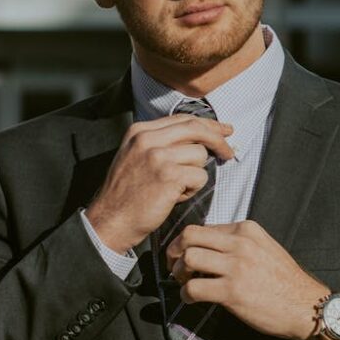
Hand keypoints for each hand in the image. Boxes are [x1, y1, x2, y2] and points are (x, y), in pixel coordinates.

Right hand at [85, 114, 234, 252]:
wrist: (110, 220)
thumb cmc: (126, 194)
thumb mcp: (135, 156)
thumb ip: (161, 143)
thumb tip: (199, 137)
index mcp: (140, 131)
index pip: (183, 119)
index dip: (208, 125)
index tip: (224, 131)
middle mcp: (148, 139)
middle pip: (196, 128)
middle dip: (218, 140)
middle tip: (228, 152)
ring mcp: (158, 156)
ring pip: (200, 155)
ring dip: (196, 174)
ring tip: (177, 187)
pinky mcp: (169, 176)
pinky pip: (200, 177)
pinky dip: (193, 189)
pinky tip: (176, 196)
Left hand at [166, 221, 333, 339]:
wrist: (306, 306)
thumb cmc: (284, 280)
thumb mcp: (265, 247)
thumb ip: (239, 242)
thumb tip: (208, 247)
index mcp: (247, 230)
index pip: (204, 227)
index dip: (187, 241)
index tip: (184, 254)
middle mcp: (240, 244)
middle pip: (190, 235)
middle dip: (174, 250)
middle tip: (175, 265)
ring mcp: (236, 267)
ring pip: (189, 258)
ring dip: (179, 272)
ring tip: (184, 282)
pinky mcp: (232, 292)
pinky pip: (194, 287)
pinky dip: (186, 294)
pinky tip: (191, 299)